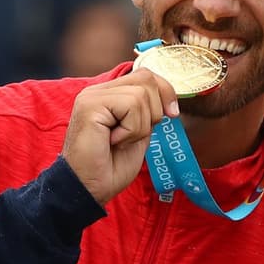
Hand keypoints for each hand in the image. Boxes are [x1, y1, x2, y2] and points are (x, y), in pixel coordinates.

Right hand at [60, 68, 179, 205]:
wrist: (91, 188)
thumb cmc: (112, 167)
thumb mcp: (139, 133)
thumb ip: (147, 112)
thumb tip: (168, 98)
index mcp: (110, 95)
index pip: (146, 74)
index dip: (165, 91)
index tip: (173, 114)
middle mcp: (99, 91)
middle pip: (147, 79)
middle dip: (154, 111)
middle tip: (133, 135)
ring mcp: (92, 96)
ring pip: (141, 95)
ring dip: (139, 126)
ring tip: (120, 141)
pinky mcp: (90, 105)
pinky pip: (130, 106)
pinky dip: (131, 130)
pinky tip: (113, 141)